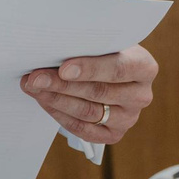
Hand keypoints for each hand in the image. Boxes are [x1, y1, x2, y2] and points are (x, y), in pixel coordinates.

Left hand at [22, 45, 156, 144]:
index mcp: (144, 67)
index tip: (63, 68)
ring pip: (88, 112)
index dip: (89, 69)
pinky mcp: (114, 135)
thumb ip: (87, 46)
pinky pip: (83, 129)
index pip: (118, 69)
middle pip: (98, 92)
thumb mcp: (104, 43)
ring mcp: (129, 118)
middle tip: (35, 77)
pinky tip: (44, 101)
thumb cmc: (104, 52)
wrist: (111, 71)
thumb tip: (52, 49)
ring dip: (55, 99)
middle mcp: (141, 96)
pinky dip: (60, 115)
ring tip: (33, 87)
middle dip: (61, 84)